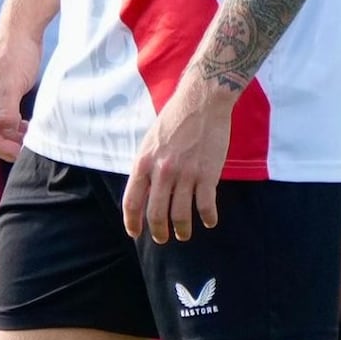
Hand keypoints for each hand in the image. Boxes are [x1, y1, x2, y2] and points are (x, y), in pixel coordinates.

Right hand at [0, 22, 41, 161]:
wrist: (22, 28)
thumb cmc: (15, 51)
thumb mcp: (12, 84)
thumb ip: (7, 111)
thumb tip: (7, 135)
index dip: (1, 146)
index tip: (20, 152)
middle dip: (7, 145)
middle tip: (28, 150)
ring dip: (12, 138)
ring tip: (31, 140)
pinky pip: (4, 120)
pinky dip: (15, 128)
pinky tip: (28, 129)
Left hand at [122, 76, 232, 243]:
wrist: (202, 101)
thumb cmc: (174, 119)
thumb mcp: (150, 141)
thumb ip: (146, 166)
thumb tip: (143, 191)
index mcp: (144, 162)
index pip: (131, 202)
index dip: (132, 222)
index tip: (135, 233)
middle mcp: (162, 171)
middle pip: (156, 214)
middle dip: (159, 232)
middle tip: (163, 238)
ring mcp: (186, 174)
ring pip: (180, 215)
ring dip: (182, 230)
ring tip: (184, 234)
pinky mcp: (208, 174)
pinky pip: (206, 206)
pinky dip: (207, 218)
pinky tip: (209, 221)